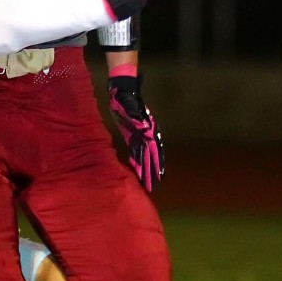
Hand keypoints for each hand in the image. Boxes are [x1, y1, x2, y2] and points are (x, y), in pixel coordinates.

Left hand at [108, 73, 164, 190]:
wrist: (124, 92)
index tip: (157, 178)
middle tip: (152, 187)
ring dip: (148, 169)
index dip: (155, 165)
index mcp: (147, 130)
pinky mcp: (133, 136)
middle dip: (152, 172)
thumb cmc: (127, 100)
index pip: (152, 151)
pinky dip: (139, 162)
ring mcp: (141, 136)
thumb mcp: (132, 109)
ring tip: (149, 182)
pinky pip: (138, 152)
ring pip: (146, 156)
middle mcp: (147, 135)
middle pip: (151, 157)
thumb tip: (145, 128)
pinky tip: (138, 171)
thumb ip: (138, 119)